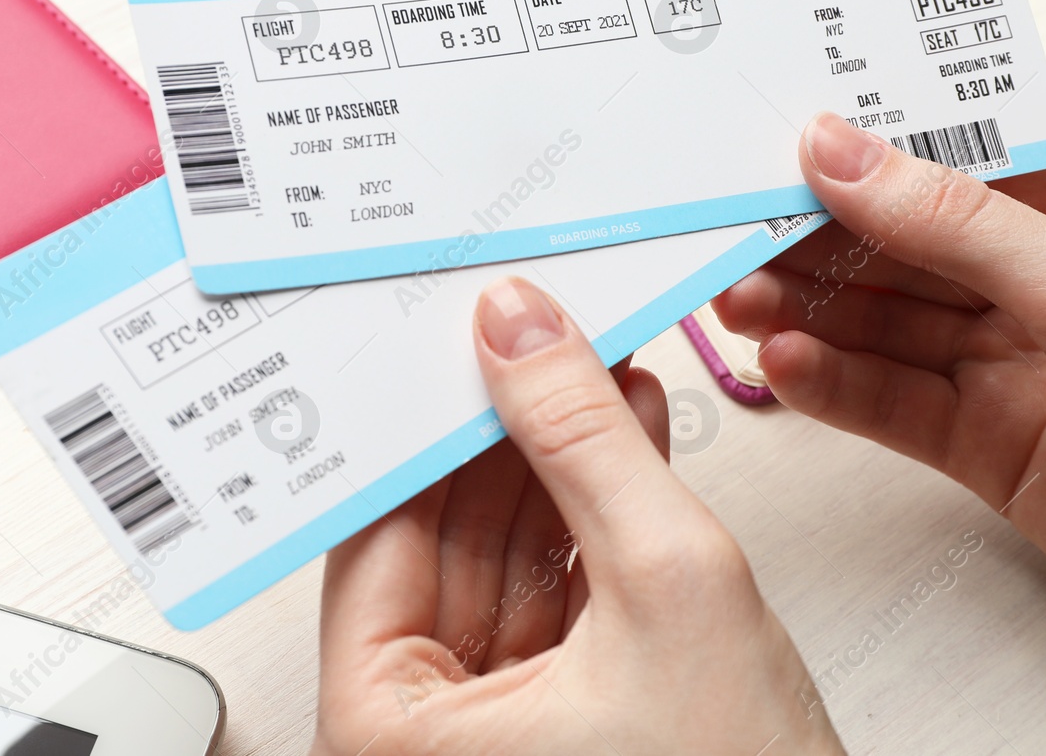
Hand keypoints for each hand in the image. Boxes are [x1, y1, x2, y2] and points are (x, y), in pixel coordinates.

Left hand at [312, 277, 845, 754]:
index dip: (427, 418)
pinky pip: (552, 591)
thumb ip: (585, 443)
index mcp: (388, 732)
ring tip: (595, 362)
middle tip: (537, 330)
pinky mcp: (554, 719)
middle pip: (442, 537)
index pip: (380, 529)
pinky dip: (591, 517)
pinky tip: (626, 431)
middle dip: (504, 428)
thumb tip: (522, 332)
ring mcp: (488, 731)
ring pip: (503, 555)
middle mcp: (419, 738)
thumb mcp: (665, 584)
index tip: (456, 334)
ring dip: (557, 460)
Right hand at [714, 113, 1045, 720]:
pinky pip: (893, 399)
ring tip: (738, 302)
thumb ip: (954, 224)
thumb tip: (844, 154)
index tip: (778, 154)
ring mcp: (1019, 360)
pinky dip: (835, 382)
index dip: (868, 158)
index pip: (960, 160)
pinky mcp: (990, 441)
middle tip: (733, 236)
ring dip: (810, 312)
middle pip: (909, 242)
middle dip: (820, 242)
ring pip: (888, 321)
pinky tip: (785, 364)